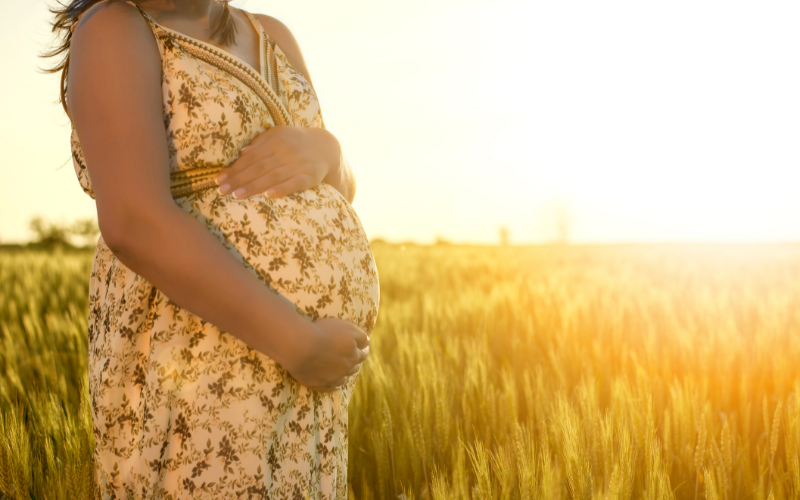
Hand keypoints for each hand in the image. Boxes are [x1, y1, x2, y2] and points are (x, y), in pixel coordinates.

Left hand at [215, 125, 340, 198]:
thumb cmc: (296, 141)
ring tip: (237, 195)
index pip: (251, 157)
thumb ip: (261, 142)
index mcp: (276, 140)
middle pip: (259, 167)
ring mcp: (299, 164)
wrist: (326, 147)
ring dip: (254, 186)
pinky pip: (295, 184)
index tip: (219, 180)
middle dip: (239, 179)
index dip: (235, 168)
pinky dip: (282, 189)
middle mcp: (286, 151)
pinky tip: (269, 196)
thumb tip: (242, 153)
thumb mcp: (279, 134)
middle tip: (222, 191)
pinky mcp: (310, 177)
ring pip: (273, 176)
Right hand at [283, 317, 369, 392]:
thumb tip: (368, 343)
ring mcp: (331, 378)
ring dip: (345, 375)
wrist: (302, 346)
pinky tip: (334, 387)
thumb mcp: (348, 328)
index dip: (364, 350)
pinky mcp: (317, 384)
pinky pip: (328, 389)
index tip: (364, 348)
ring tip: (344, 372)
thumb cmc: (325, 333)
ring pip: (342, 379)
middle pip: (354, 368)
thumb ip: (361, 336)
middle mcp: (345, 369)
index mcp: (353, 355)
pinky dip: (332, 387)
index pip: (363, 354)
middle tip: (354, 359)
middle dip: (355, 363)